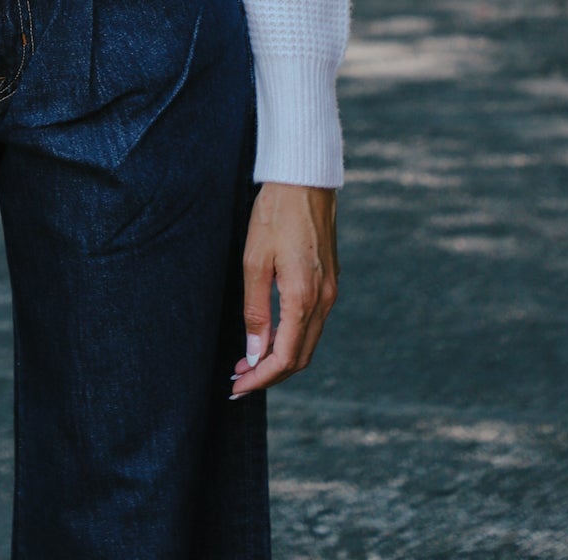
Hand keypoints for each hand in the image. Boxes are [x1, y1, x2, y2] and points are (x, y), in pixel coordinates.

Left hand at [230, 183, 337, 397]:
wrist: (305, 179)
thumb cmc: (275, 214)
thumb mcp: (255, 260)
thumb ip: (256, 310)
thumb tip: (255, 353)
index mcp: (303, 297)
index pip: (286, 357)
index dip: (261, 378)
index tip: (237, 387)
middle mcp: (323, 299)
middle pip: (301, 357)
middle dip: (270, 373)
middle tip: (238, 378)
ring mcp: (330, 290)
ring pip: (308, 341)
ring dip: (281, 356)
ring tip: (248, 360)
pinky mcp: (329, 280)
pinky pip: (313, 322)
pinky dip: (293, 337)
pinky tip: (270, 334)